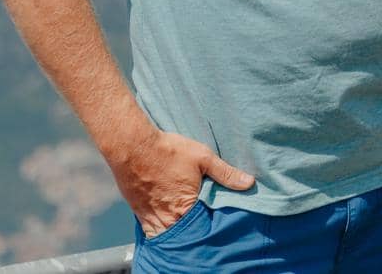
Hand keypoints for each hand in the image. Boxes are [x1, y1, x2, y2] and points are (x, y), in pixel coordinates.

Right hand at [110, 124, 255, 235]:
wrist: (132, 146)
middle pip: (185, 236)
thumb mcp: (202, 157)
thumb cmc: (168, 151)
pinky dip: (159, 231)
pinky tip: (166, 225)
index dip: (210, 228)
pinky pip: (151, 231)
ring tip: (185, 227)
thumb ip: (225, 173)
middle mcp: (168, 219)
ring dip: (176, 234)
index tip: (215, 226)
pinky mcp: (139, 213)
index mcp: (186, 208)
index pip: (203, 229)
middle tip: (200, 228)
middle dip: (193, 234)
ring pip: (167, 236)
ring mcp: (152, 218)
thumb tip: (249, 183)